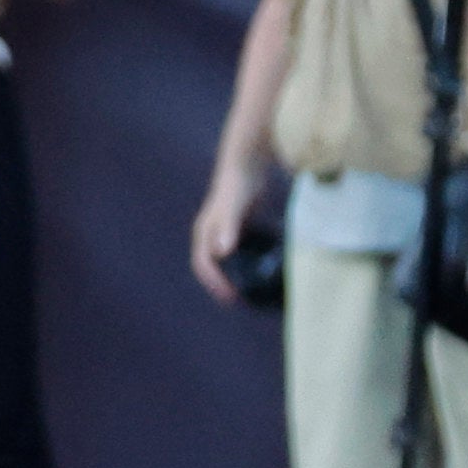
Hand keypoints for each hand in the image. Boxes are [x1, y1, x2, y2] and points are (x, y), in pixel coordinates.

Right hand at [190, 166, 254, 303]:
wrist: (245, 166)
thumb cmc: (236, 186)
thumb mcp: (233, 208)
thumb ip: (228, 228)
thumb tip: (221, 252)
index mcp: (204, 234)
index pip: (203, 265)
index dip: (214, 283)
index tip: (230, 297)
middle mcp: (211, 235)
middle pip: (211, 267)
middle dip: (221, 285)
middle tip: (239, 301)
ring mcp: (224, 233)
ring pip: (225, 262)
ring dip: (233, 277)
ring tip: (250, 291)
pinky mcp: (238, 229)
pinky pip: (239, 253)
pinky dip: (246, 264)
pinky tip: (263, 269)